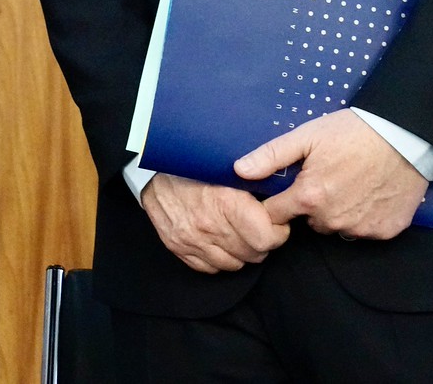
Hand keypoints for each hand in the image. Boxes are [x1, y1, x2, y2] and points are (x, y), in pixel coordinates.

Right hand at [139, 172, 290, 273]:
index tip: (277, 222)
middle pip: (254, 253)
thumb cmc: (194, 164)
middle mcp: (209, 226)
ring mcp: (192, 241)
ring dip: (242, 252)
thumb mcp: (229, 166)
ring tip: (241, 234)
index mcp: (225, 202)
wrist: (151, 169)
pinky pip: (211, 269)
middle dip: (263, 242)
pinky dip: (221, 258)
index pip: (266, 237)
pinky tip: (221, 242)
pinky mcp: (179, 248)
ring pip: (235, 265)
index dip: (277, 231)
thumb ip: (254, 183)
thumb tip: (281, 195)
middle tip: (261, 227)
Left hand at [236, 109, 427, 239]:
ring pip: (336, 227)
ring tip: (352, 182)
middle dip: (313, 204)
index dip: (279, 201)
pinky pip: (363, 230)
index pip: (276, 215)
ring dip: (338, 211)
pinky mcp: (384, 231)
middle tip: (329, 176)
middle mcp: (332, 220)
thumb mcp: (307, 135)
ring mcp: (360, 228)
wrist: (405, 135)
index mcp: (309, 198)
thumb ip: (271, 156)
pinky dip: (364, 216)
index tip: (289, 189)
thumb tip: (239, 171)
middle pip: (309, 221)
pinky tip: (371, 193)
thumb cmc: (353, 132)